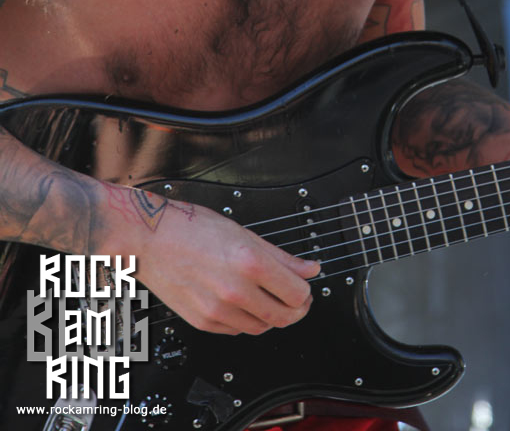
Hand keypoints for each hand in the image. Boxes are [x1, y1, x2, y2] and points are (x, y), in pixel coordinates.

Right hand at [105, 188, 319, 334]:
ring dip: (271, 316)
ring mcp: (218, 310)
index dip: (306, 292)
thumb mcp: (243, 233)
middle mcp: (235, 290)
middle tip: (295, 299)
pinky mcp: (203, 322)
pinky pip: (237, 331)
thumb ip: (280, 257)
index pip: (297, 294)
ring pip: (261, 328)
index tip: (305, 287)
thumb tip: (309, 269)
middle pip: (283, 317)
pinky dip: (247, 320)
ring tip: (267, 297)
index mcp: (249, 263)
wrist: (150, 239)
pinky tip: (243, 303)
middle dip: (295, 310)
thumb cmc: (191, 229)